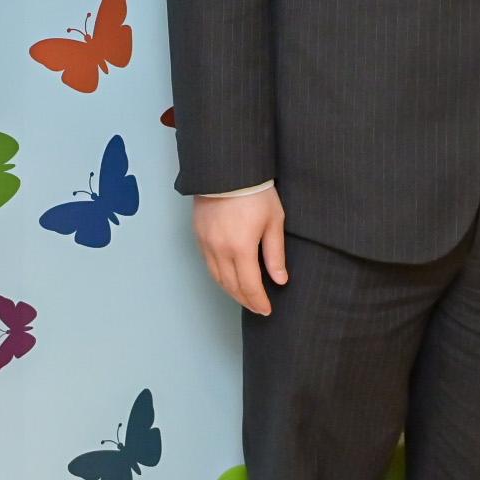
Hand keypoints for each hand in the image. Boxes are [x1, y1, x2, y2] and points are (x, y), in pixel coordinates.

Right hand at [192, 187, 286, 315]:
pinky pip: (208, 264)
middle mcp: (220, 249)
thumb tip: (280, 280)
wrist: (227, 169)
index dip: (258, 301)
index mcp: (241, 248)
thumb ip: (275, 254)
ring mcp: (206, 243)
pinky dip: (219, 276)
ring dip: (231, 291)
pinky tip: (228, 278)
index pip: (249, 286)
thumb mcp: (273, 221)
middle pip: (231, 286)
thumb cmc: (255, 192)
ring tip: (244, 297)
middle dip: (245, 300)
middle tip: (257, 308)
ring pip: (217, 278)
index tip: (267, 310)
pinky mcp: (198, 235)